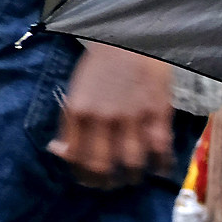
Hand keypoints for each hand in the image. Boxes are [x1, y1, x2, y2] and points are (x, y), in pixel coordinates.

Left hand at [52, 43, 180, 188]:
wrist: (129, 38)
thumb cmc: (100, 66)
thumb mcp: (75, 93)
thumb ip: (69, 124)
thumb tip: (60, 151)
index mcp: (78, 111)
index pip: (76, 158)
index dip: (82, 175)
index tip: (88, 178)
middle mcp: (102, 118)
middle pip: (102, 167)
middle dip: (105, 183)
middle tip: (109, 183)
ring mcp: (132, 116)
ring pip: (132, 165)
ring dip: (132, 177)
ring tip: (132, 176)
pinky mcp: (157, 113)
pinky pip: (160, 150)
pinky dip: (161, 164)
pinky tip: (159, 166)